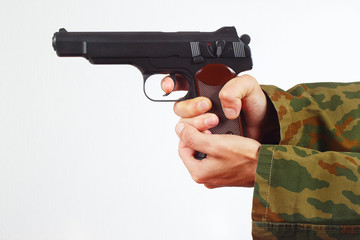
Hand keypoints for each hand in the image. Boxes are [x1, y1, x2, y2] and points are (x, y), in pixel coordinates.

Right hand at [162, 74, 278, 142]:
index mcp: (205, 87)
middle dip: (189, 107)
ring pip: (184, 124)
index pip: (180, 82)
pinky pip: (193, 139)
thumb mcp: (249, 87)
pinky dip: (200, 137)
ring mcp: (202, 122)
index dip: (170, 82)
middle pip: (180, 107)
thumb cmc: (255, 105)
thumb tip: (224, 104)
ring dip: (196, 123)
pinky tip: (214, 135)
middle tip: (207, 107)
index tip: (170, 87)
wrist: (264, 128)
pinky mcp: (205, 138)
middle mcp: (200, 105)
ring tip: (215, 123)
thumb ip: (236, 87)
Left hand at [175, 122, 259, 187]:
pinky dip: (217, 148)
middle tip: (209, 128)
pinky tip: (225, 141)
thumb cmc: (245, 157)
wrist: (267, 166)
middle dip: (199, 137)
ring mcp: (215, 177)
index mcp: (199, 173)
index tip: (197, 125)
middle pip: (193, 152)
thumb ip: (193, 137)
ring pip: (204, 154)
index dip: (187, 134)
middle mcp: (205, 178)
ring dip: (208, 141)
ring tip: (219, 134)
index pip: (183, 149)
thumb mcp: (214, 143)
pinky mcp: (225, 174)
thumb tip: (179, 130)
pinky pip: (214, 158)